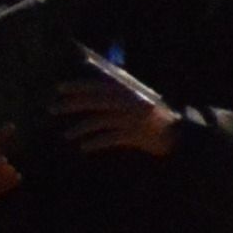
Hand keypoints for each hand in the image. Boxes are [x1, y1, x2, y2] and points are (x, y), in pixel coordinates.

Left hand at [47, 71, 178, 160]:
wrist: (180, 135)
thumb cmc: (156, 115)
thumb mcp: (140, 98)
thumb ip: (120, 91)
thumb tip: (93, 86)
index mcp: (131, 91)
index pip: (100, 85)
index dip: (79, 86)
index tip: (60, 88)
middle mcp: (131, 103)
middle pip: (96, 101)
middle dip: (72, 104)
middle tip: (53, 108)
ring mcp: (133, 120)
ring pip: (99, 121)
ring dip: (80, 128)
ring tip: (68, 134)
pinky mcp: (135, 136)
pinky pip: (109, 139)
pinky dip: (95, 142)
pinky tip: (84, 146)